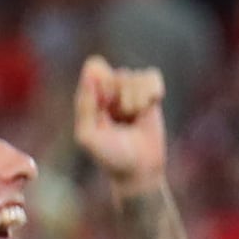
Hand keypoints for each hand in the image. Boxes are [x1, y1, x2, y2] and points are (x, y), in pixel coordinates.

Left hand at [72, 56, 169, 191]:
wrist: (139, 169)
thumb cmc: (109, 155)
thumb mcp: (88, 136)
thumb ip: (85, 107)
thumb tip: (90, 76)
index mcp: (90, 96)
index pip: (94, 68)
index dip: (104, 84)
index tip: (106, 104)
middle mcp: (109, 90)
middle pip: (118, 74)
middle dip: (122, 97)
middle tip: (121, 117)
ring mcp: (130, 91)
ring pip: (136, 77)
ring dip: (137, 99)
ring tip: (134, 117)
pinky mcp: (150, 94)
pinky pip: (152, 76)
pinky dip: (153, 92)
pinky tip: (150, 106)